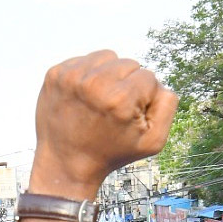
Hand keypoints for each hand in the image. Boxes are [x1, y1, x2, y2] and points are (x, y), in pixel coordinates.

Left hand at [29, 50, 176, 199]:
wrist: (66, 164)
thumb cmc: (111, 153)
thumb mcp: (153, 141)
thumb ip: (167, 106)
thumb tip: (159, 83)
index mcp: (120, 99)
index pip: (149, 77)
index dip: (143, 98)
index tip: (126, 117)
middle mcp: (94, 83)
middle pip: (129, 63)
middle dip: (127, 84)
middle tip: (111, 110)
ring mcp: (71, 76)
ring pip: (108, 57)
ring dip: (108, 75)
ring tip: (99, 101)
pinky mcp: (55, 74)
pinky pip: (85, 60)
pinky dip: (88, 75)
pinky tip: (83, 97)